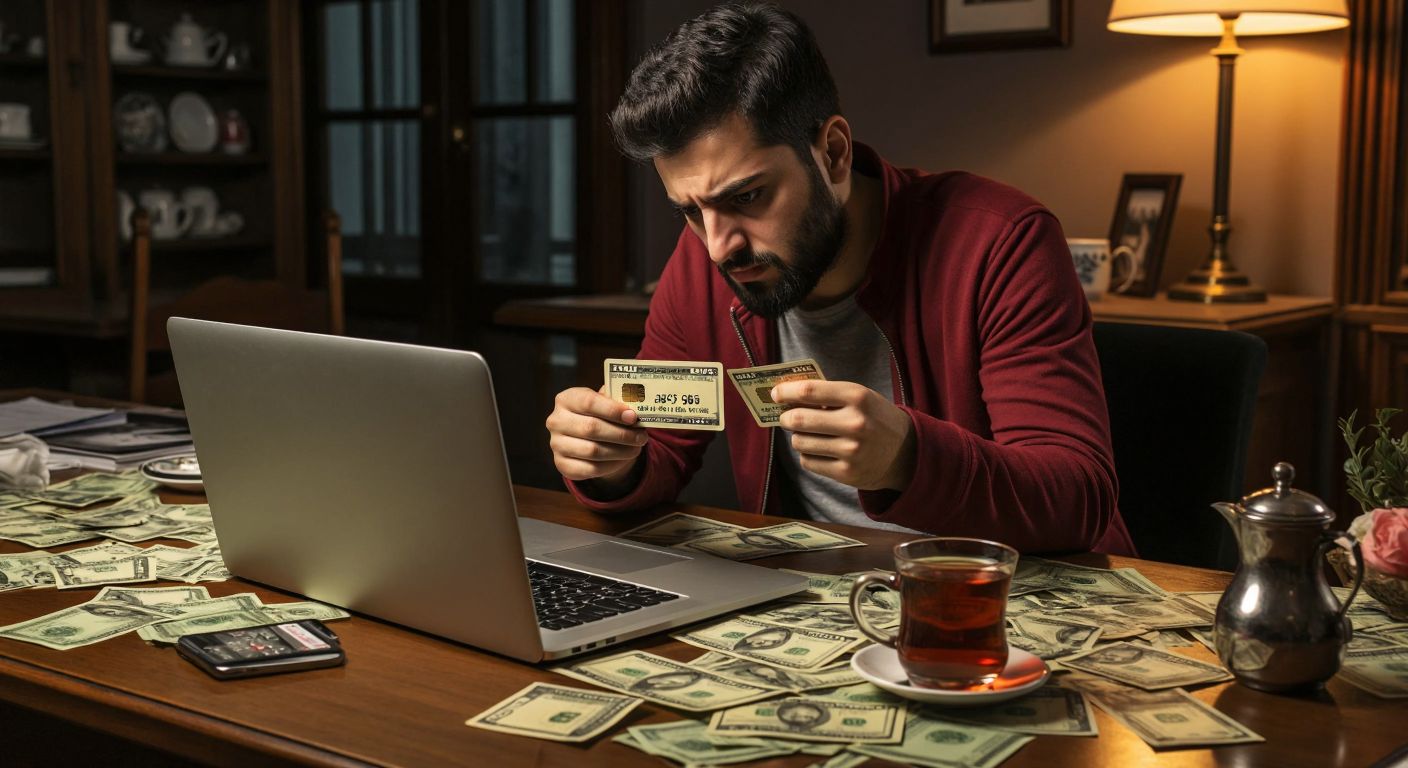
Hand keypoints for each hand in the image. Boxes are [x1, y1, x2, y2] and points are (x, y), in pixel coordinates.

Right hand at [545, 387, 647, 489]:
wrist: (584, 436)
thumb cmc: (598, 414)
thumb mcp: (604, 402)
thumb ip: (616, 402)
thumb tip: (638, 407)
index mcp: (566, 399)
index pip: (589, 402)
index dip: (613, 410)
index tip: (633, 417)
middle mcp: (556, 421)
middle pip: (592, 428)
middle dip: (621, 434)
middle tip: (641, 436)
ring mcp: (556, 444)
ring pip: (593, 451)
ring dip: (620, 451)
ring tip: (636, 447)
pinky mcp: (562, 464)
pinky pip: (591, 468)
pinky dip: (612, 465)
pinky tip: (624, 459)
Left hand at [771, 380, 916, 491]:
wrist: (905, 452)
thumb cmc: (874, 418)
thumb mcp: (859, 397)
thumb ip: (827, 394)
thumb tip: (786, 396)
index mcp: (858, 396)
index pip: (809, 391)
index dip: (786, 392)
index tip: (776, 394)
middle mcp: (855, 423)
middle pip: (798, 419)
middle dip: (785, 418)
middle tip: (785, 417)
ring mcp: (851, 451)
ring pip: (800, 442)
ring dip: (798, 437)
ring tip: (809, 435)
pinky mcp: (847, 473)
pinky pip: (808, 462)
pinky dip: (808, 455)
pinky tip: (820, 450)